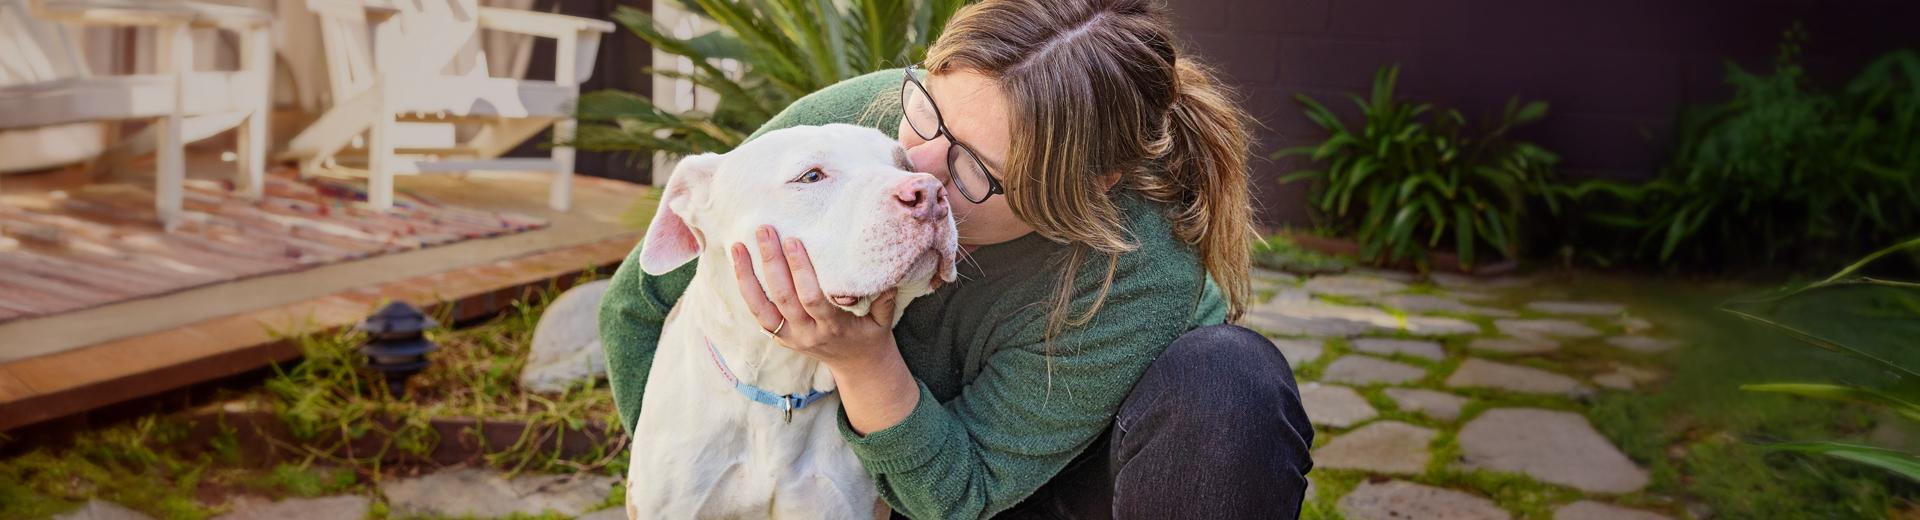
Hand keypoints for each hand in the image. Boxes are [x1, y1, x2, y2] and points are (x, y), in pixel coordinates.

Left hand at [730, 225, 900, 366]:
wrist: (856, 366)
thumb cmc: (870, 335)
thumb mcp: (883, 321)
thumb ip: (883, 298)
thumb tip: (887, 270)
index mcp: (833, 327)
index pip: (812, 298)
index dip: (800, 271)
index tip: (794, 241)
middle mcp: (807, 333)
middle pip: (783, 298)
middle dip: (772, 262)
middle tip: (766, 230)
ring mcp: (790, 336)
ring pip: (761, 307)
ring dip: (748, 275)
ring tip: (738, 246)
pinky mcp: (778, 335)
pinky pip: (757, 312)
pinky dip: (746, 288)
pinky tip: (739, 263)